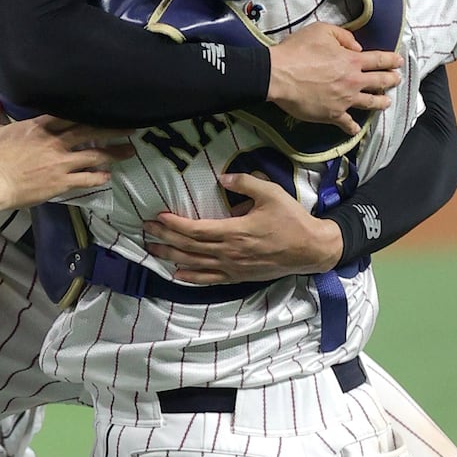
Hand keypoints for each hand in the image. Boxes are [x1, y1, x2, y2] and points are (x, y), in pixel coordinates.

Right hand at [0, 98, 131, 210]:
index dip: (89, 112)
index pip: (70, 115)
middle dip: (113, 129)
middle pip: (89, 131)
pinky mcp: (61, 182)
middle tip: (131, 127)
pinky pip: (86, 179)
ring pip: (94, 155)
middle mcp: (54, 142)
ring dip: (114, 153)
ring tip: (129, 152)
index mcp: (39, 127)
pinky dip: (99, 177)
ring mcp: (60, 162)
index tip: (105, 109)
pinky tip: (108, 176)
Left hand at [144, 172, 343, 282]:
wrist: (311, 249)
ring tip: (152, 250)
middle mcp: (229, 253)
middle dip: (165, 238)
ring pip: (195, 264)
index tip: (158, 217)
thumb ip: (245, 182)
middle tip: (145, 231)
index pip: (196, 230)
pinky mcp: (239, 277)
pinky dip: (191, 277)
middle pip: (189, 247)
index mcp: (235, 231)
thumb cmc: (291, 219)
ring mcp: (233, 268)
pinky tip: (177, 274)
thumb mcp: (271, 193)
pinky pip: (210, 280)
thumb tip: (222, 176)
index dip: (174, 224)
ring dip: (171, 257)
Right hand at [267, 23, 401, 134]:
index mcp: (352, 60)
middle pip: (380, 82)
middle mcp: (353, 81)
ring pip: (370, 103)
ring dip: (381, 102)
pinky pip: (347, 123)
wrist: (279, 75)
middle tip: (397, 80)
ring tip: (386, 102)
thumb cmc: (298, 50)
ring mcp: (345, 100)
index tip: (399, 62)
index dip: (391, 60)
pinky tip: (357, 129)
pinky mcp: (332, 114)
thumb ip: (344, 36)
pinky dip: (353, 127)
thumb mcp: (321, 31)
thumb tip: (357, 47)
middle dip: (391, 80)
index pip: (379, 60)